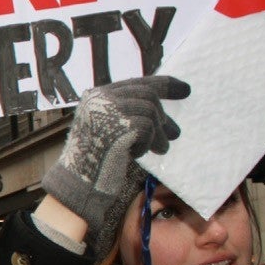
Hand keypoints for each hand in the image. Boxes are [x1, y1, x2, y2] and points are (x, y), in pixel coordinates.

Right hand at [41, 75, 188, 236]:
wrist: (78, 181)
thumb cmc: (96, 158)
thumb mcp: (110, 128)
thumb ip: (129, 113)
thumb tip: (164, 111)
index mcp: (96, 96)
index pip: (137, 82)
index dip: (164, 84)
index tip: (186, 90)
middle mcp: (99, 99)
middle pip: (147, 94)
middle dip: (164, 115)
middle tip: (176, 134)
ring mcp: (106, 111)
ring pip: (150, 110)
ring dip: (159, 134)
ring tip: (160, 150)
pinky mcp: (116, 126)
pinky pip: (147, 128)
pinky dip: (146, 143)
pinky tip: (135, 155)